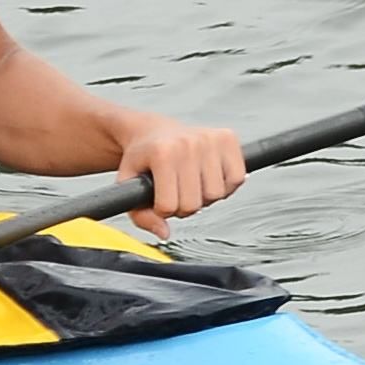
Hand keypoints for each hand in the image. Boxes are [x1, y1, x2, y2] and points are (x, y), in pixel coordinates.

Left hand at [113, 115, 245, 237]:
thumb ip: (140, 216)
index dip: (162, 210)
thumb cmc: (142, 160)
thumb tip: (164, 233)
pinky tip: (209, 179)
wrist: (152, 131)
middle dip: (184, 206)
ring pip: (217, 194)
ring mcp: (210, 139)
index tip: (158, 197)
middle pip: (195, 203)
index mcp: (162, 153)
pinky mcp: (228, 138)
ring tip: (192, 185)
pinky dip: (226, 186)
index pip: (170, 206)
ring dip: (205, 197)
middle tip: (176, 193)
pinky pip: (237, 178)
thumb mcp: (128, 185)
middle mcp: (188, 143)